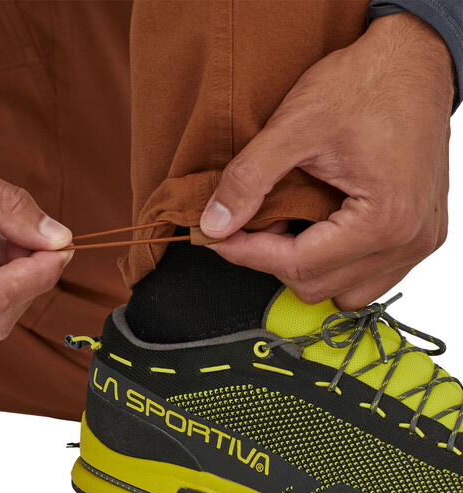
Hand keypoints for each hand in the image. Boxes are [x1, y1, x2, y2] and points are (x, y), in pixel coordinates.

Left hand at [200, 13, 453, 309]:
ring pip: (342, 292)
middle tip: (251, 225)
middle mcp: (409, 240)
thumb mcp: (294, 126)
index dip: (247, 253)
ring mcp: (418, 241)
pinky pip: (367, 277)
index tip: (218, 238)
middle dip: (273, 259)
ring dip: (305, 268)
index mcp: (385, 219)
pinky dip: (334, 265)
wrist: (413, 60)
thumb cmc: (366, 83)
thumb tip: (215, 224)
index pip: (298, 265)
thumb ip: (249, 180)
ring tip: (287, 228)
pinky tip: (318, 232)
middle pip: (317, 286)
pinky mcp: (419, 235)